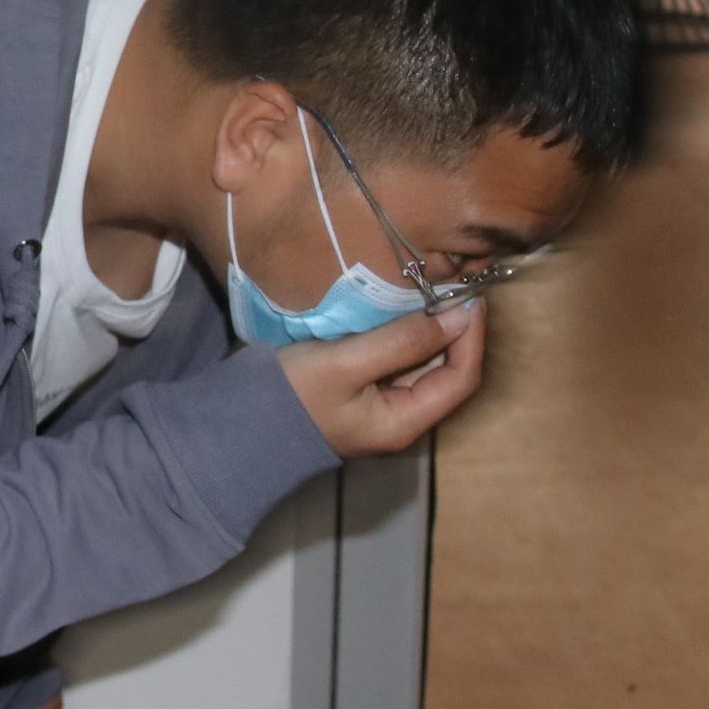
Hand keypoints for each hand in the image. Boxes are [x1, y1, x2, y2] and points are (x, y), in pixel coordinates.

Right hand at [275, 300, 487, 459]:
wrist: (236, 423)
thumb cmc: (290, 395)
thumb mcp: (345, 363)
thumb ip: (401, 341)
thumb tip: (456, 316)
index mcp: (403, 422)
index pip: (461, 379)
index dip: (472, 336)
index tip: (467, 295)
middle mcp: (400, 418)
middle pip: (446, 371)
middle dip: (453, 329)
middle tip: (448, 285)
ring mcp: (379, 406)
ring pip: (421, 364)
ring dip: (428, 329)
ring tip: (426, 291)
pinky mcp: (360, 392)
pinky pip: (394, 361)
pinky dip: (402, 335)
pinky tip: (394, 310)